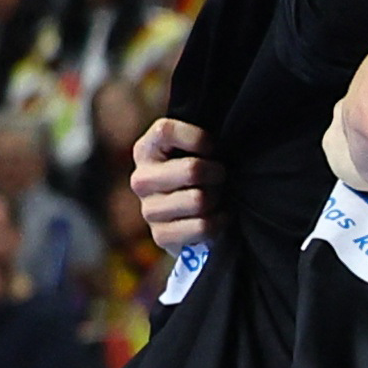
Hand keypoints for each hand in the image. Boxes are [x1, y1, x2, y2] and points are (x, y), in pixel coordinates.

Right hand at [128, 115, 214, 250]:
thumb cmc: (201, 176)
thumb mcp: (196, 150)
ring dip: (218, 199)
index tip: (213, 148)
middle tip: (221, 177)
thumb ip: (200, 139)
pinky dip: (219, 221)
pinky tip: (218, 216)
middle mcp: (141, 179)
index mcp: (145, 150)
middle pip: (192, 169)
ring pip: (199, 200)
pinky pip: (203, 226)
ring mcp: (149, 210)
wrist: (196, 219)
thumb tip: (226, 136)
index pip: (165, 131)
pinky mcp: (161, 236)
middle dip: (217, 173)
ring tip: (218, 197)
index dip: (199, 138)